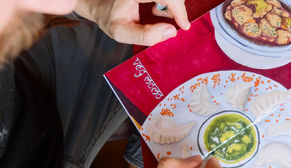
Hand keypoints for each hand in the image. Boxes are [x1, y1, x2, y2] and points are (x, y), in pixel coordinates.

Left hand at [75, 0, 189, 45]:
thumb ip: (145, 35)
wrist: (100, 5)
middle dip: (174, 10)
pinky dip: (167, 3)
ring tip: (154, 14)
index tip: (184, 25)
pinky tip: (154, 9)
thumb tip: (171, 31)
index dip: (179, 10)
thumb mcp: (122, 32)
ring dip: (170, 6)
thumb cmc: (109, 17)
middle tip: (165, 22)